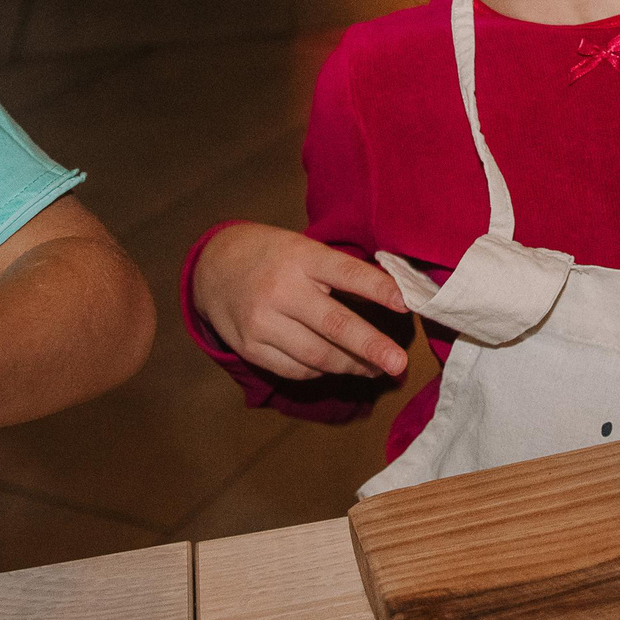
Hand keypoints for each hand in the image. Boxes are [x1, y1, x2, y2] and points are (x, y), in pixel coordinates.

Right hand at [190, 222, 410, 381]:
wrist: (214, 267)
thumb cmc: (273, 256)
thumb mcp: (304, 248)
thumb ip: (339, 271)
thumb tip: (392, 298)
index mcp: (301, 257)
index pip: (346, 273)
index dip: (378, 289)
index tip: (406, 304)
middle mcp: (281, 289)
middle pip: (334, 324)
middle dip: (371, 346)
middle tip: (399, 364)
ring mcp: (262, 321)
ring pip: (317, 355)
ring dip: (352, 366)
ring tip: (376, 368)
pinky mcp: (250, 347)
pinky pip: (296, 369)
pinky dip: (321, 371)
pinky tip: (338, 366)